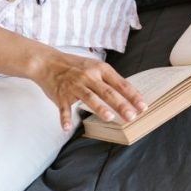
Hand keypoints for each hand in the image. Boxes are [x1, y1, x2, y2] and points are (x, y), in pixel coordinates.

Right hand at [31, 50, 146, 130]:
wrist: (48, 62)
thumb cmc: (76, 66)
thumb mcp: (95, 67)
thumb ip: (110, 79)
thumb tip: (130, 94)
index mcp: (100, 69)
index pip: (120, 83)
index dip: (132, 96)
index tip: (143, 106)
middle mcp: (88, 76)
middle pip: (107, 92)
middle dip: (121, 104)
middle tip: (132, 116)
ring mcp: (74, 86)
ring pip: (89, 98)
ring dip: (99, 108)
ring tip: (110, 118)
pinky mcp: (61, 95)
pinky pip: (63, 108)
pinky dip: (65, 118)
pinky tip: (67, 128)